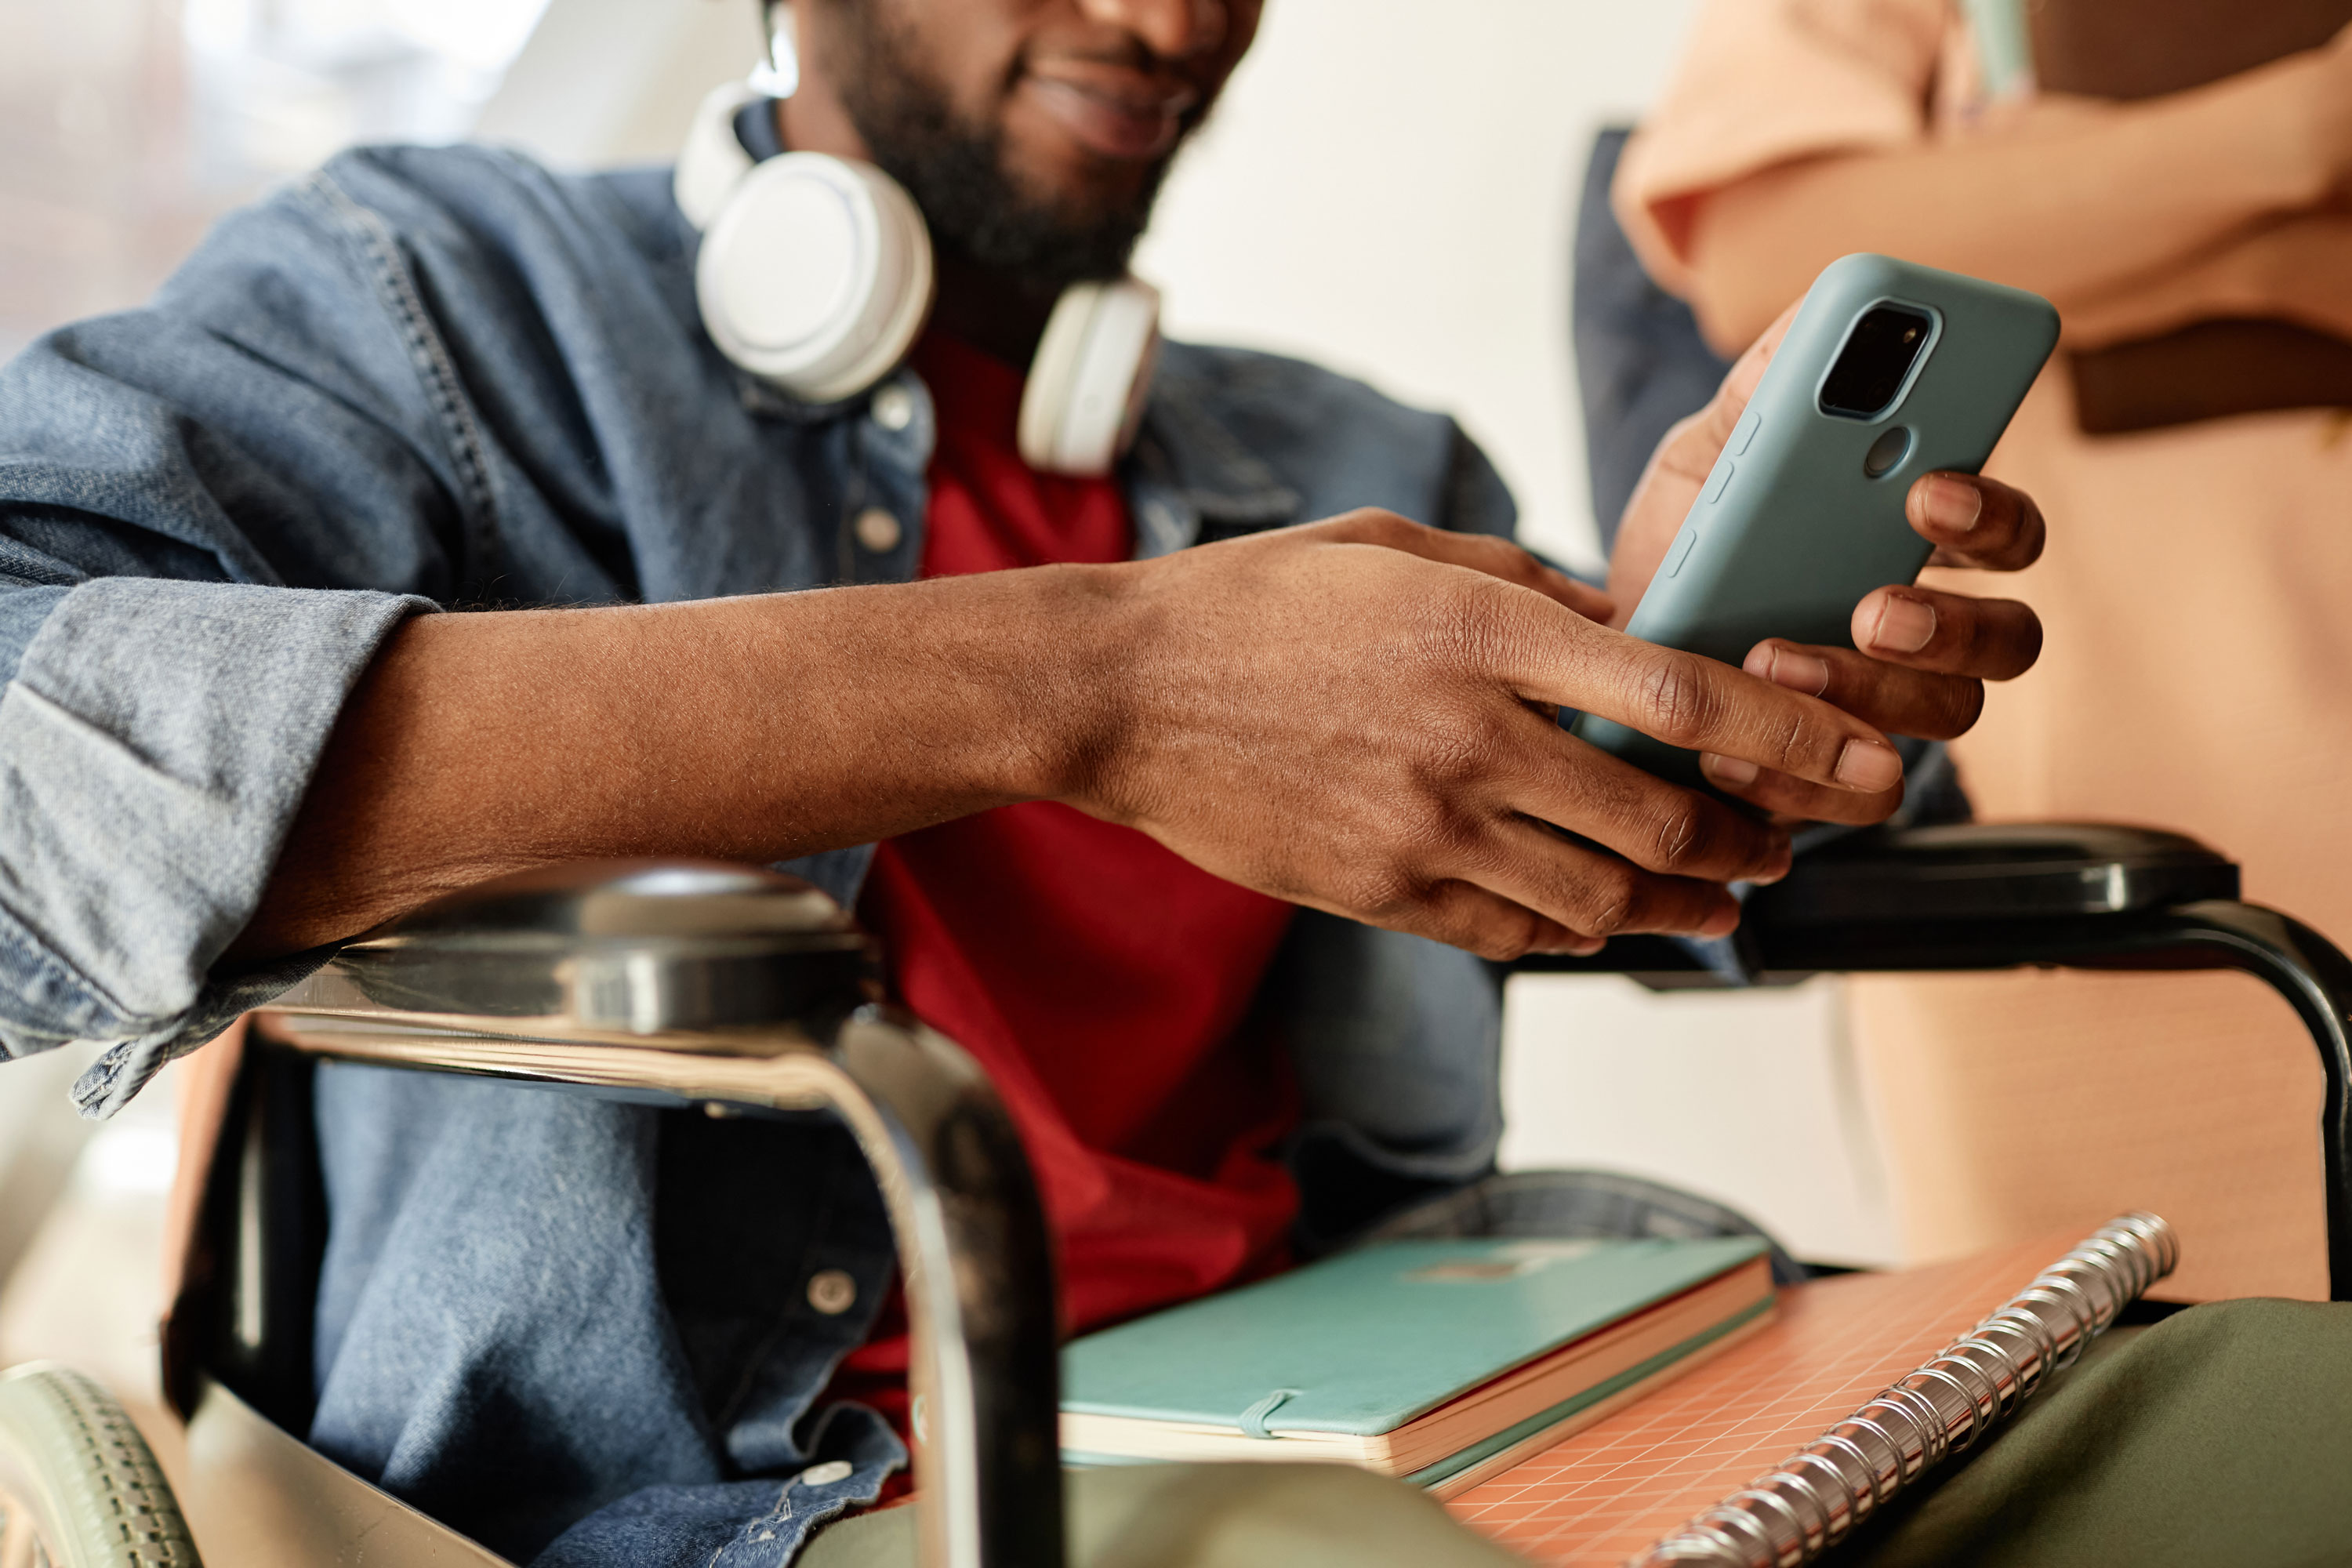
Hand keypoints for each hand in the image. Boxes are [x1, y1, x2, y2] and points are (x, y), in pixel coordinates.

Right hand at [1065, 511, 1916, 959]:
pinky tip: (1607, 914)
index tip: (1862, 759)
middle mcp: (1465, 738)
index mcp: (1477, 631)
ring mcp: (1421, 827)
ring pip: (1602, 893)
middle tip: (1788, 838)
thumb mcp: (1395, 546)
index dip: (1792, 737)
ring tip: (1723, 893)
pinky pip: (1517, 931)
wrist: (1119, 694)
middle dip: (1751, 837)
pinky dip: (1582, 928)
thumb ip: (1520, 584)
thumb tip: (1619, 625)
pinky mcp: (1382, 891)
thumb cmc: (1254, 602)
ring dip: (1683, 900)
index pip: (1679, 695)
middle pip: (1662, 816)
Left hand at [1607, 306, 2044, 825]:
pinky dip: (1793, 777)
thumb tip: (1834, 301)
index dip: (1992, 513)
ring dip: (1866, 691)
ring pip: (1946, 720)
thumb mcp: (1709, 457)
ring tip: (1772, 656)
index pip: (2008, 531)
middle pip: (2009, 640)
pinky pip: (1853, 798)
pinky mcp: (1825, 783)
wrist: (1597, 654)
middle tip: (1872, 603)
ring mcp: (1884, 715)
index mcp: (1916, 546)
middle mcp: (1926, 633)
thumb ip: (1769, 390)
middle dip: (1952, 621)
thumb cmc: (1685, 544)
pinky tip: (1727, 747)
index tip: (1931, 489)